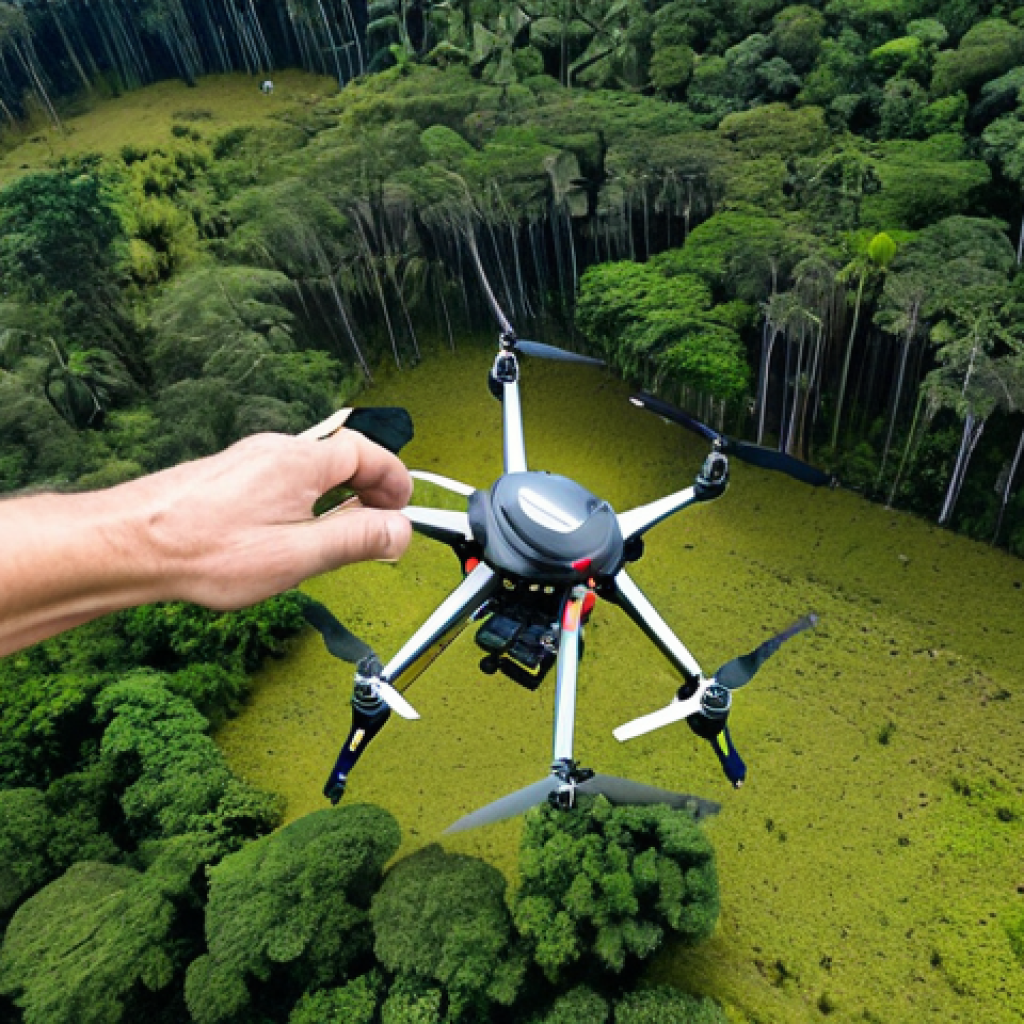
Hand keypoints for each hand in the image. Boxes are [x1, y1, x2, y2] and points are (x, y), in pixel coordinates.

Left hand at [134, 430, 413, 609]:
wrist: (129, 544)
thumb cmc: (206, 550)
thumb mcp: (298, 555)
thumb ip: (356, 540)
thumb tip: (400, 532)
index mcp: (301, 461)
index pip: (367, 453)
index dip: (394, 479)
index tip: (404, 507)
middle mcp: (274, 450)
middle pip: (340, 457)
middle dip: (368, 488)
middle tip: (379, 523)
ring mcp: (247, 460)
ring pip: (308, 469)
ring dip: (335, 495)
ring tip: (339, 534)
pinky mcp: (226, 476)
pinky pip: (281, 478)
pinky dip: (304, 498)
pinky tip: (291, 532)